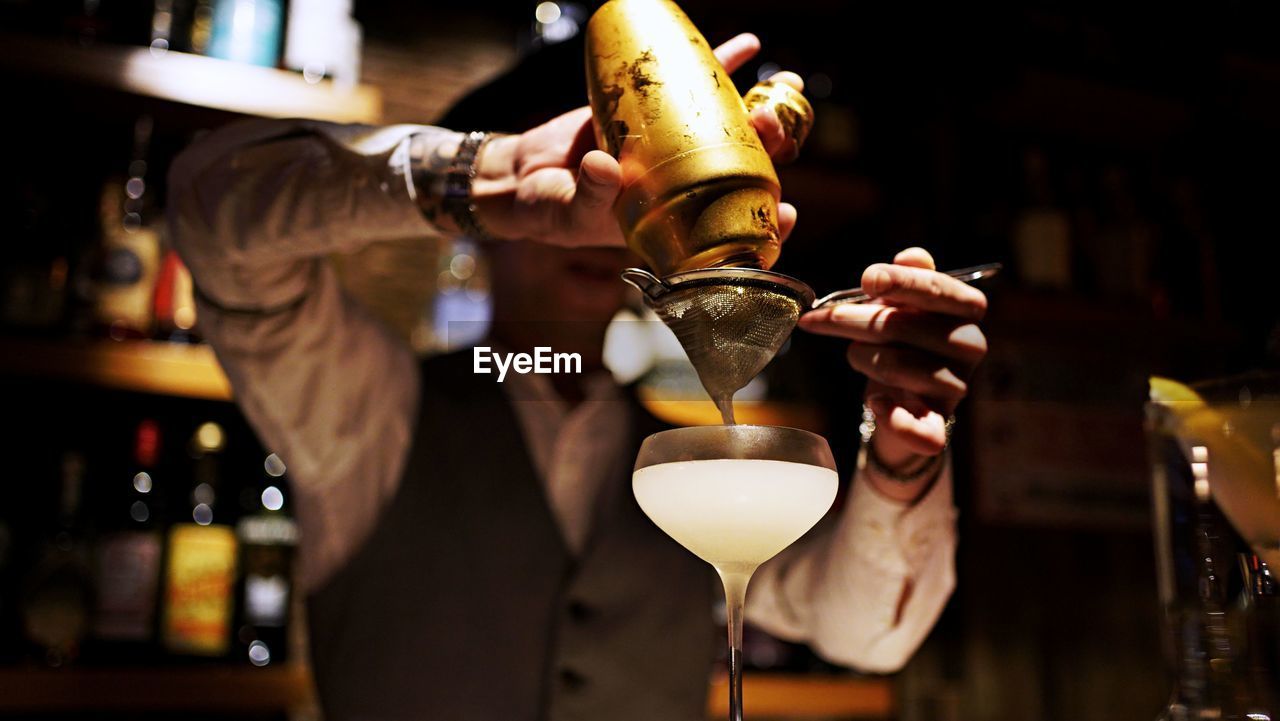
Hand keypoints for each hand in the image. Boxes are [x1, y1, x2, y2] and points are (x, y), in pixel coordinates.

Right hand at [474, 33, 805, 246]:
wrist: (525, 174)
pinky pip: (696, 90)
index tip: (788, 212)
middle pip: (741, 168)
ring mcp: (674, 149)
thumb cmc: (548, 207)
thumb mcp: (565, 209)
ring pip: (729, 128)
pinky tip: (747, 47)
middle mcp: (683, 186)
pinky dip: (722, 67)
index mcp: (673, 222)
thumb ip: (588, 194)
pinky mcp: (657, 116)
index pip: (729, 229)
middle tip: (779, 124)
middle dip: (771, 146)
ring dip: (760, 106)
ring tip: (787, 83)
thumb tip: (607, 167)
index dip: (764, 224)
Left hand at [797, 248, 988, 499]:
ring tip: (853, 354)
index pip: (939, 289)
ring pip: (900, 366)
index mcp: (966, 310)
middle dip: (855, 320)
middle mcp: (970, 346)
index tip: (867, 279)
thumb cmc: (900, 341)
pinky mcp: (939, 424)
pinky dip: (894, 419)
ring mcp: (957, 387)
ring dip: (861, 357)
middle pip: (906, 327)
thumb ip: (907, 278)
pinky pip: (923, 431)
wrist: (900, 399)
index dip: (902, 282)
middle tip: (822, 318)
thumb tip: (911, 256)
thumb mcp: (901, 304)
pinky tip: (876, 403)